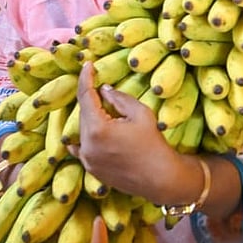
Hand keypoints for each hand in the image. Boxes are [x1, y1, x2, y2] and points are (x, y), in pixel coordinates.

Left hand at [73, 62, 180, 202]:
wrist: (161, 178)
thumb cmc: (154, 143)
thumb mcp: (140, 113)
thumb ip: (118, 98)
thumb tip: (102, 89)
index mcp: (97, 129)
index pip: (85, 96)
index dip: (86, 78)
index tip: (87, 64)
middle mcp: (87, 145)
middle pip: (83, 113)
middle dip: (91, 98)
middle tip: (100, 86)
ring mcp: (87, 160)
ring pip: (82, 129)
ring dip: (90, 117)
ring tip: (103, 109)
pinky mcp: (91, 169)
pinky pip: (80, 147)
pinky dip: (84, 136)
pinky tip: (91, 129)